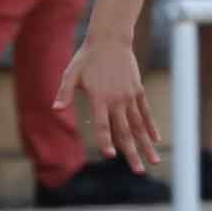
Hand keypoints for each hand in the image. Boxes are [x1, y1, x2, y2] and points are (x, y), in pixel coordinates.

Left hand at [67, 32, 160, 174]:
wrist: (110, 40)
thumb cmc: (87, 58)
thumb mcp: (71, 74)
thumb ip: (64, 92)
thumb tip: (56, 109)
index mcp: (99, 98)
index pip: (103, 125)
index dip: (106, 141)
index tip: (111, 155)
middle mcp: (117, 100)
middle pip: (125, 131)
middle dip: (132, 153)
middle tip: (139, 171)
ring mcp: (129, 96)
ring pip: (138, 125)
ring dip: (146, 145)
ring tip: (153, 161)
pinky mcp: (137, 91)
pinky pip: (145, 113)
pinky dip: (150, 127)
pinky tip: (155, 140)